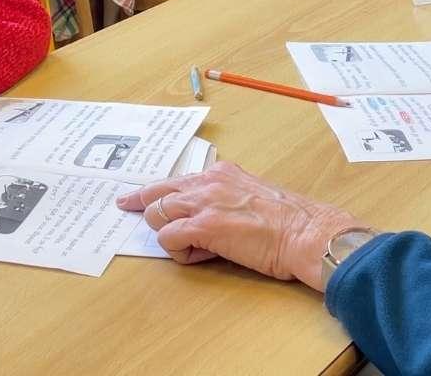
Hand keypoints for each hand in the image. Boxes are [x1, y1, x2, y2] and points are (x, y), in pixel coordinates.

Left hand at [115, 162, 367, 291]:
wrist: (305, 233)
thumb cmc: (288, 222)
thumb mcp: (251, 198)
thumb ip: (227, 200)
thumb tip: (211, 219)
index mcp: (221, 173)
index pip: (178, 180)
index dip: (156, 192)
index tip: (138, 196)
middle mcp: (208, 182)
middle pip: (158, 191)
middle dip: (140, 203)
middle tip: (125, 206)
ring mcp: (204, 202)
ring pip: (158, 214)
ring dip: (168, 234)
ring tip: (197, 248)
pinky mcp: (204, 226)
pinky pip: (169, 239)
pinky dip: (180, 252)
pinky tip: (203, 256)